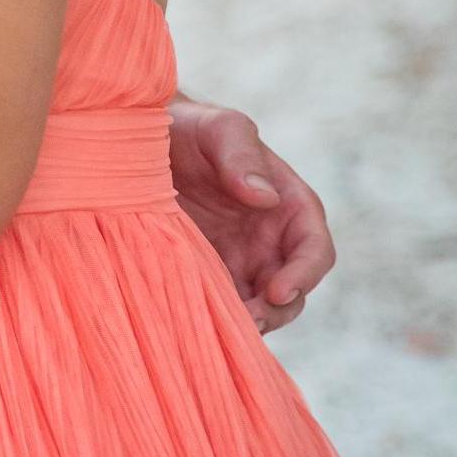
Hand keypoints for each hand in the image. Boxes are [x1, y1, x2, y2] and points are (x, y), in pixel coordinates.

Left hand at [168, 97, 335, 331]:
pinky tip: (195, 322)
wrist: (141, 140)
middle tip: (248, 323)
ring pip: (258, 307)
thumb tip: (265, 198)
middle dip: (275, 311)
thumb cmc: (192, 127)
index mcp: (288, 206)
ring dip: (247, 322)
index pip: (315, 250)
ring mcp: (239, 261)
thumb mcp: (219, 128)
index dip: (304, 275)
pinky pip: (220, 305)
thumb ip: (242, 155)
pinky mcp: (206, 272)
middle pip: (291, 291)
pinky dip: (217, 318)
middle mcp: (270, 240)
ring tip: (222, 329)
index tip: (276, 290)